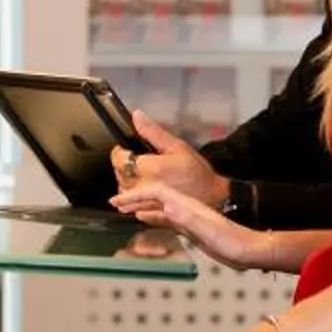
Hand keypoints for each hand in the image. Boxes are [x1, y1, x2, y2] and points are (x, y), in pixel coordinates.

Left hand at [110, 112, 226, 209]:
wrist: (212, 197)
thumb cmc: (197, 172)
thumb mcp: (177, 147)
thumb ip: (153, 132)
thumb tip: (136, 116)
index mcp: (150, 168)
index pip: (119, 159)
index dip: (119, 152)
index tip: (125, 149)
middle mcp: (144, 187)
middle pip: (119, 175)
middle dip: (123, 166)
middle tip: (136, 160)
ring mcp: (146, 203)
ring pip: (123, 191)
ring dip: (127, 181)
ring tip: (140, 175)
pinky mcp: (150, 214)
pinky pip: (131, 207)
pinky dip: (132, 199)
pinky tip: (142, 192)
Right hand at [116, 181, 271, 271]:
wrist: (249, 249)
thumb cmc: (232, 242)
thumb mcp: (208, 230)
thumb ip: (187, 217)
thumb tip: (167, 204)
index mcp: (187, 205)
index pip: (156, 192)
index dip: (136, 195)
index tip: (119, 201)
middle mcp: (186, 207)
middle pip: (154, 195)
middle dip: (134, 197)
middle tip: (115, 202)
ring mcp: (187, 216)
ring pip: (157, 205)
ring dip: (140, 204)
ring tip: (124, 208)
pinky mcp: (190, 227)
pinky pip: (164, 217)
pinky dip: (151, 216)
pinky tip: (144, 218)